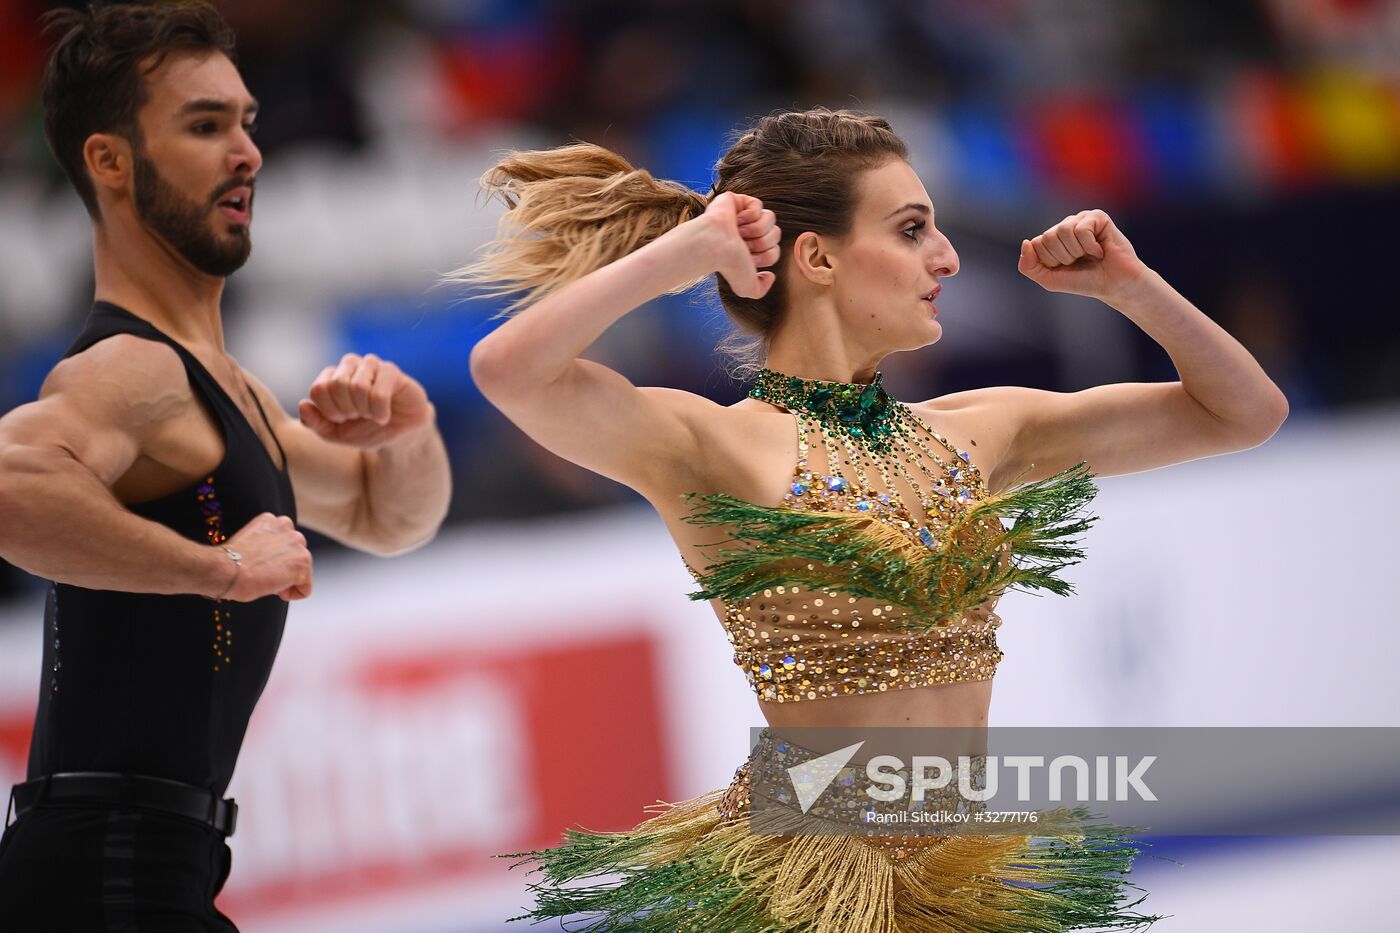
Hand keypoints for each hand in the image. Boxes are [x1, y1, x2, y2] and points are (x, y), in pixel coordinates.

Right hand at [218, 513, 312, 601]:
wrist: (226, 569)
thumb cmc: (228, 563)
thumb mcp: (249, 544)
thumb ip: (265, 546)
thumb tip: (272, 562)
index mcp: (271, 521)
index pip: (284, 541)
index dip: (275, 559)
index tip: (262, 566)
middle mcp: (287, 527)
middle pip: (296, 554)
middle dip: (284, 568)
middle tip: (264, 576)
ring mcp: (297, 545)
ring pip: (302, 570)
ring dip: (288, 580)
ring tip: (269, 582)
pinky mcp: (303, 563)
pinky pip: (305, 588)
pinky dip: (293, 594)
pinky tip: (277, 591)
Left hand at [299, 353, 434, 448]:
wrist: (399, 436)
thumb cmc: (366, 430)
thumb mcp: (335, 434)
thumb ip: (315, 423)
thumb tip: (303, 405)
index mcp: (332, 376)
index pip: (318, 389)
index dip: (330, 412)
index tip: (343, 419)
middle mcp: (350, 365)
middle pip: (336, 385)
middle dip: (347, 410)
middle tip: (359, 417)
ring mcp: (372, 365)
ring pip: (357, 386)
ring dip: (365, 411)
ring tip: (372, 415)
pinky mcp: (392, 372)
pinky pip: (378, 393)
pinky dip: (379, 412)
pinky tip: (384, 416)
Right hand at [697, 192, 780, 298]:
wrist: (718, 246)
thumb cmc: (729, 265)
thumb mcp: (747, 288)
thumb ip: (761, 289)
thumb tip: (770, 275)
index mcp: (750, 250)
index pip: (774, 251)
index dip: (766, 256)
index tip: (748, 258)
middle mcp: (747, 234)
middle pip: (776, 233)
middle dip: (763, 242)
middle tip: (744, 245)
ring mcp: (742, 216)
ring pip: (770, 218)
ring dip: (757, 229)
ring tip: (740, 232)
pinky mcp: (737, 201)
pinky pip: (758, 205)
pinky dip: (750, 215)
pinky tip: (737, 220)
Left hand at [1017, 209, 1147, 301]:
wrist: (1114, 285)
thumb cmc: (1084, 281)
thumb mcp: (1049, 280)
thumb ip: (1029, 266)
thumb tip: (1026, 242)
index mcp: (1052, 239)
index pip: (1035, 244)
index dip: (1050, 261)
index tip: (1066, 268)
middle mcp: (1065, 226)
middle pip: (1048, 237)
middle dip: (1063, 257)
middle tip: (1079, 262)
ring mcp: (1081, 219)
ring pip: (1063, 230)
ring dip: (1076, 251)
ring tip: (1089, 256)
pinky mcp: (1097, 217)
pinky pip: (1081, 230)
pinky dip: (1089, 246)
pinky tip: (1100, 251)